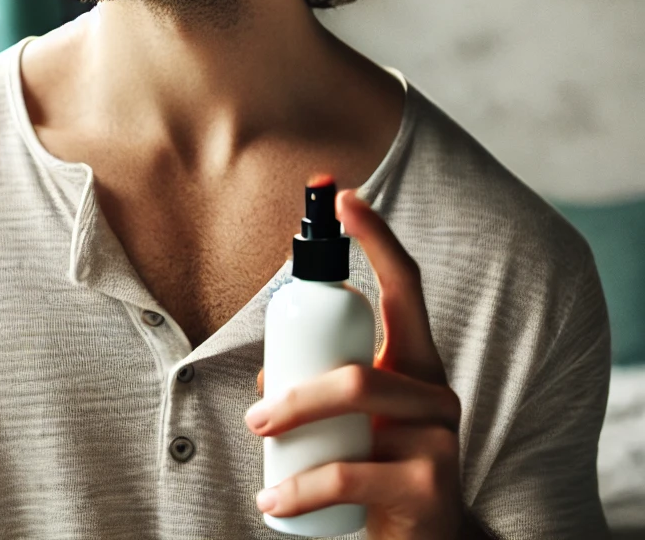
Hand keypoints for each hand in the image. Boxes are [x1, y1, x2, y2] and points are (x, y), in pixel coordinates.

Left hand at [245, 188, 465, 539]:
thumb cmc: (376, 465)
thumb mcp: (351, 418)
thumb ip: (320, 380)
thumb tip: (271, 367)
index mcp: (415, 363)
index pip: (405, 286)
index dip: (377, 237)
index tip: (344, 197)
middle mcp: (435, 392)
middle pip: (360, 365)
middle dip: (298, 387)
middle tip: (256, 415)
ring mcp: (441, 439)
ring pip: (355, 404)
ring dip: (293, 423)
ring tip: (260, 446)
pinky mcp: (433, 488)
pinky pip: (350, 474)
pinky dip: (301, 488)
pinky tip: (274, 500)